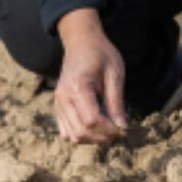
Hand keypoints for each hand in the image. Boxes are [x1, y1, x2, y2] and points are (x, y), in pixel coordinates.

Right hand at [53, 10, 126, 143]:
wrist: (81, 42)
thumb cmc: (101, 54)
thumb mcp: (115, 74)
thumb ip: (116, 102)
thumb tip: (122, 127)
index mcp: (78, 87)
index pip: (92, 121)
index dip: (109, 130)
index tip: (124, 128)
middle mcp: (63, 97)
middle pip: (81, 132)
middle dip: (103, 137)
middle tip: (120, 131)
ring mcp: (58, 103)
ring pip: (73, 136)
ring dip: (93, 138)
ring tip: (109, 129)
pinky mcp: (58, 106)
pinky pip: (66, 131)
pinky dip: (82, 135)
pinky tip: (96, 127)